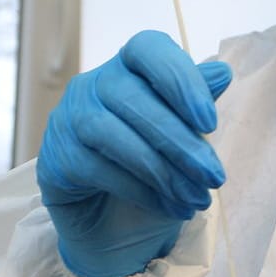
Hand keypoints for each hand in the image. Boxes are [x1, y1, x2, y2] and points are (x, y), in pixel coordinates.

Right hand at [36, 32, 231, 276]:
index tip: (210, 122)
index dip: (180, 79)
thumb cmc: (156, 172)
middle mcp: (93, 84)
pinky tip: (169, 206)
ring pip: (111, 133)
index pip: (148, 49)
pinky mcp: (54, 157)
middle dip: (180, 141)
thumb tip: (222, 72)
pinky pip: (95, 167)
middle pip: (133, 97)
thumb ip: (197, 106)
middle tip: (214, 176)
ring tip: (196, 198)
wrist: (118, 227)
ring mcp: (67, 118)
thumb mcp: (185, 139)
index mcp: (129, 67)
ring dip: (162, 170)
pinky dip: (139, 190)